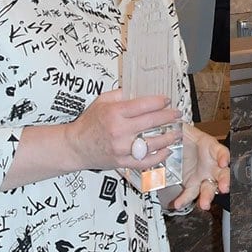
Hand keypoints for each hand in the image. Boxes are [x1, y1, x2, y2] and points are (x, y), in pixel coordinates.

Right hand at [65, 88, 182, 171]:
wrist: (75, 146)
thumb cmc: (88, 124)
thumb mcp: (101, 101)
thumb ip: (120, 94)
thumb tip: (139, 90)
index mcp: (114, 113)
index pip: (144, 105)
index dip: (159, 102)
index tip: (167, 100)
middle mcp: (119, 130)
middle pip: (151, 122)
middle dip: (169, 117)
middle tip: (177, 114)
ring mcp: (122, 148)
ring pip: (152, 143)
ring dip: (169, 137)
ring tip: (176, 132)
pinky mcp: (123, 161)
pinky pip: (146, 161)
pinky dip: (159, 157)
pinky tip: (166, 151)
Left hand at [167, 124, 229, 210]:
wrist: (177, 143)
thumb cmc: (185, 134)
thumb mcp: (185, 127)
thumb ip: (182, 126)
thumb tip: (176, 120)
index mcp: (211, 148)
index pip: (221, 151)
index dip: (223, 157)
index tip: (223, 161)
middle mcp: (211, 164)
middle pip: (222, 174)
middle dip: (224, 182)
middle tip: (223, 187)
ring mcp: (203, 176)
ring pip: (209, 188)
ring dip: (207, 197)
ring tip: (204, 204)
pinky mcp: (192, 184)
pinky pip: (190, 193)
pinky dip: (185, 199)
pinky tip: (179, 203)